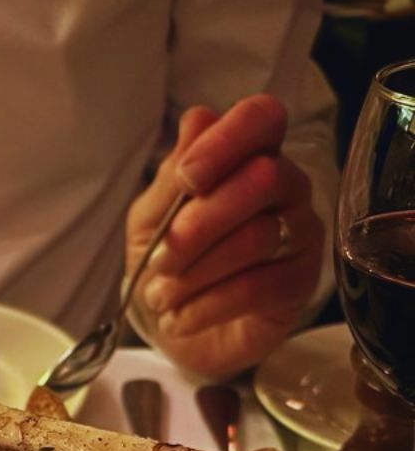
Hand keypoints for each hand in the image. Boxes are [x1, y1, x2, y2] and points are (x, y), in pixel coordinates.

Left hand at [126, 95, 324, 377]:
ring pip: (258, 236)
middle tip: (160, 261)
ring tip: (161, 297)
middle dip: (200, 223)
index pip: (261, 119)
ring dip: (194, 273)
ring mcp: (300, 234)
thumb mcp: (150, 220)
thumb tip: (199, 119)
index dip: (226, 142)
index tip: (187, 179)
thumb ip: (172, 177)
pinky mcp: (300, 283)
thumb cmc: (167, 265)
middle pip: (264, 178)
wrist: (176, 331)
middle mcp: (284, 187)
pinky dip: (206, 307)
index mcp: (246, 156)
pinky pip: (257, 287)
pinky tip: (178, 320)